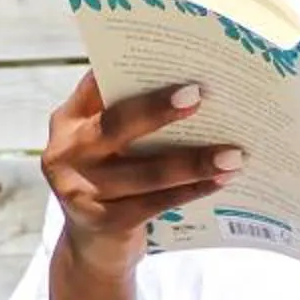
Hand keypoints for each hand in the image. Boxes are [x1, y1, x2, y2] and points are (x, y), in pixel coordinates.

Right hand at [41, 72, 243, 278]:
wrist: (91, 249)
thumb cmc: (111, 180)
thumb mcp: (105, 145)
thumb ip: (127, 116)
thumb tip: (190, 82)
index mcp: (68, 121)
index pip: (97, 84)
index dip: (129, 66)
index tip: (168, 51)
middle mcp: (66, 152)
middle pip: (117, 124)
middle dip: (158, 108)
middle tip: (199, 95)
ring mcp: (79, 190)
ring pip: (145, 172)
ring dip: (193, 162)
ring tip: (233, 154)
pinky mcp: (102, 223)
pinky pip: (155, 204)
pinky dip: (191, 191)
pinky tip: (220, 181)